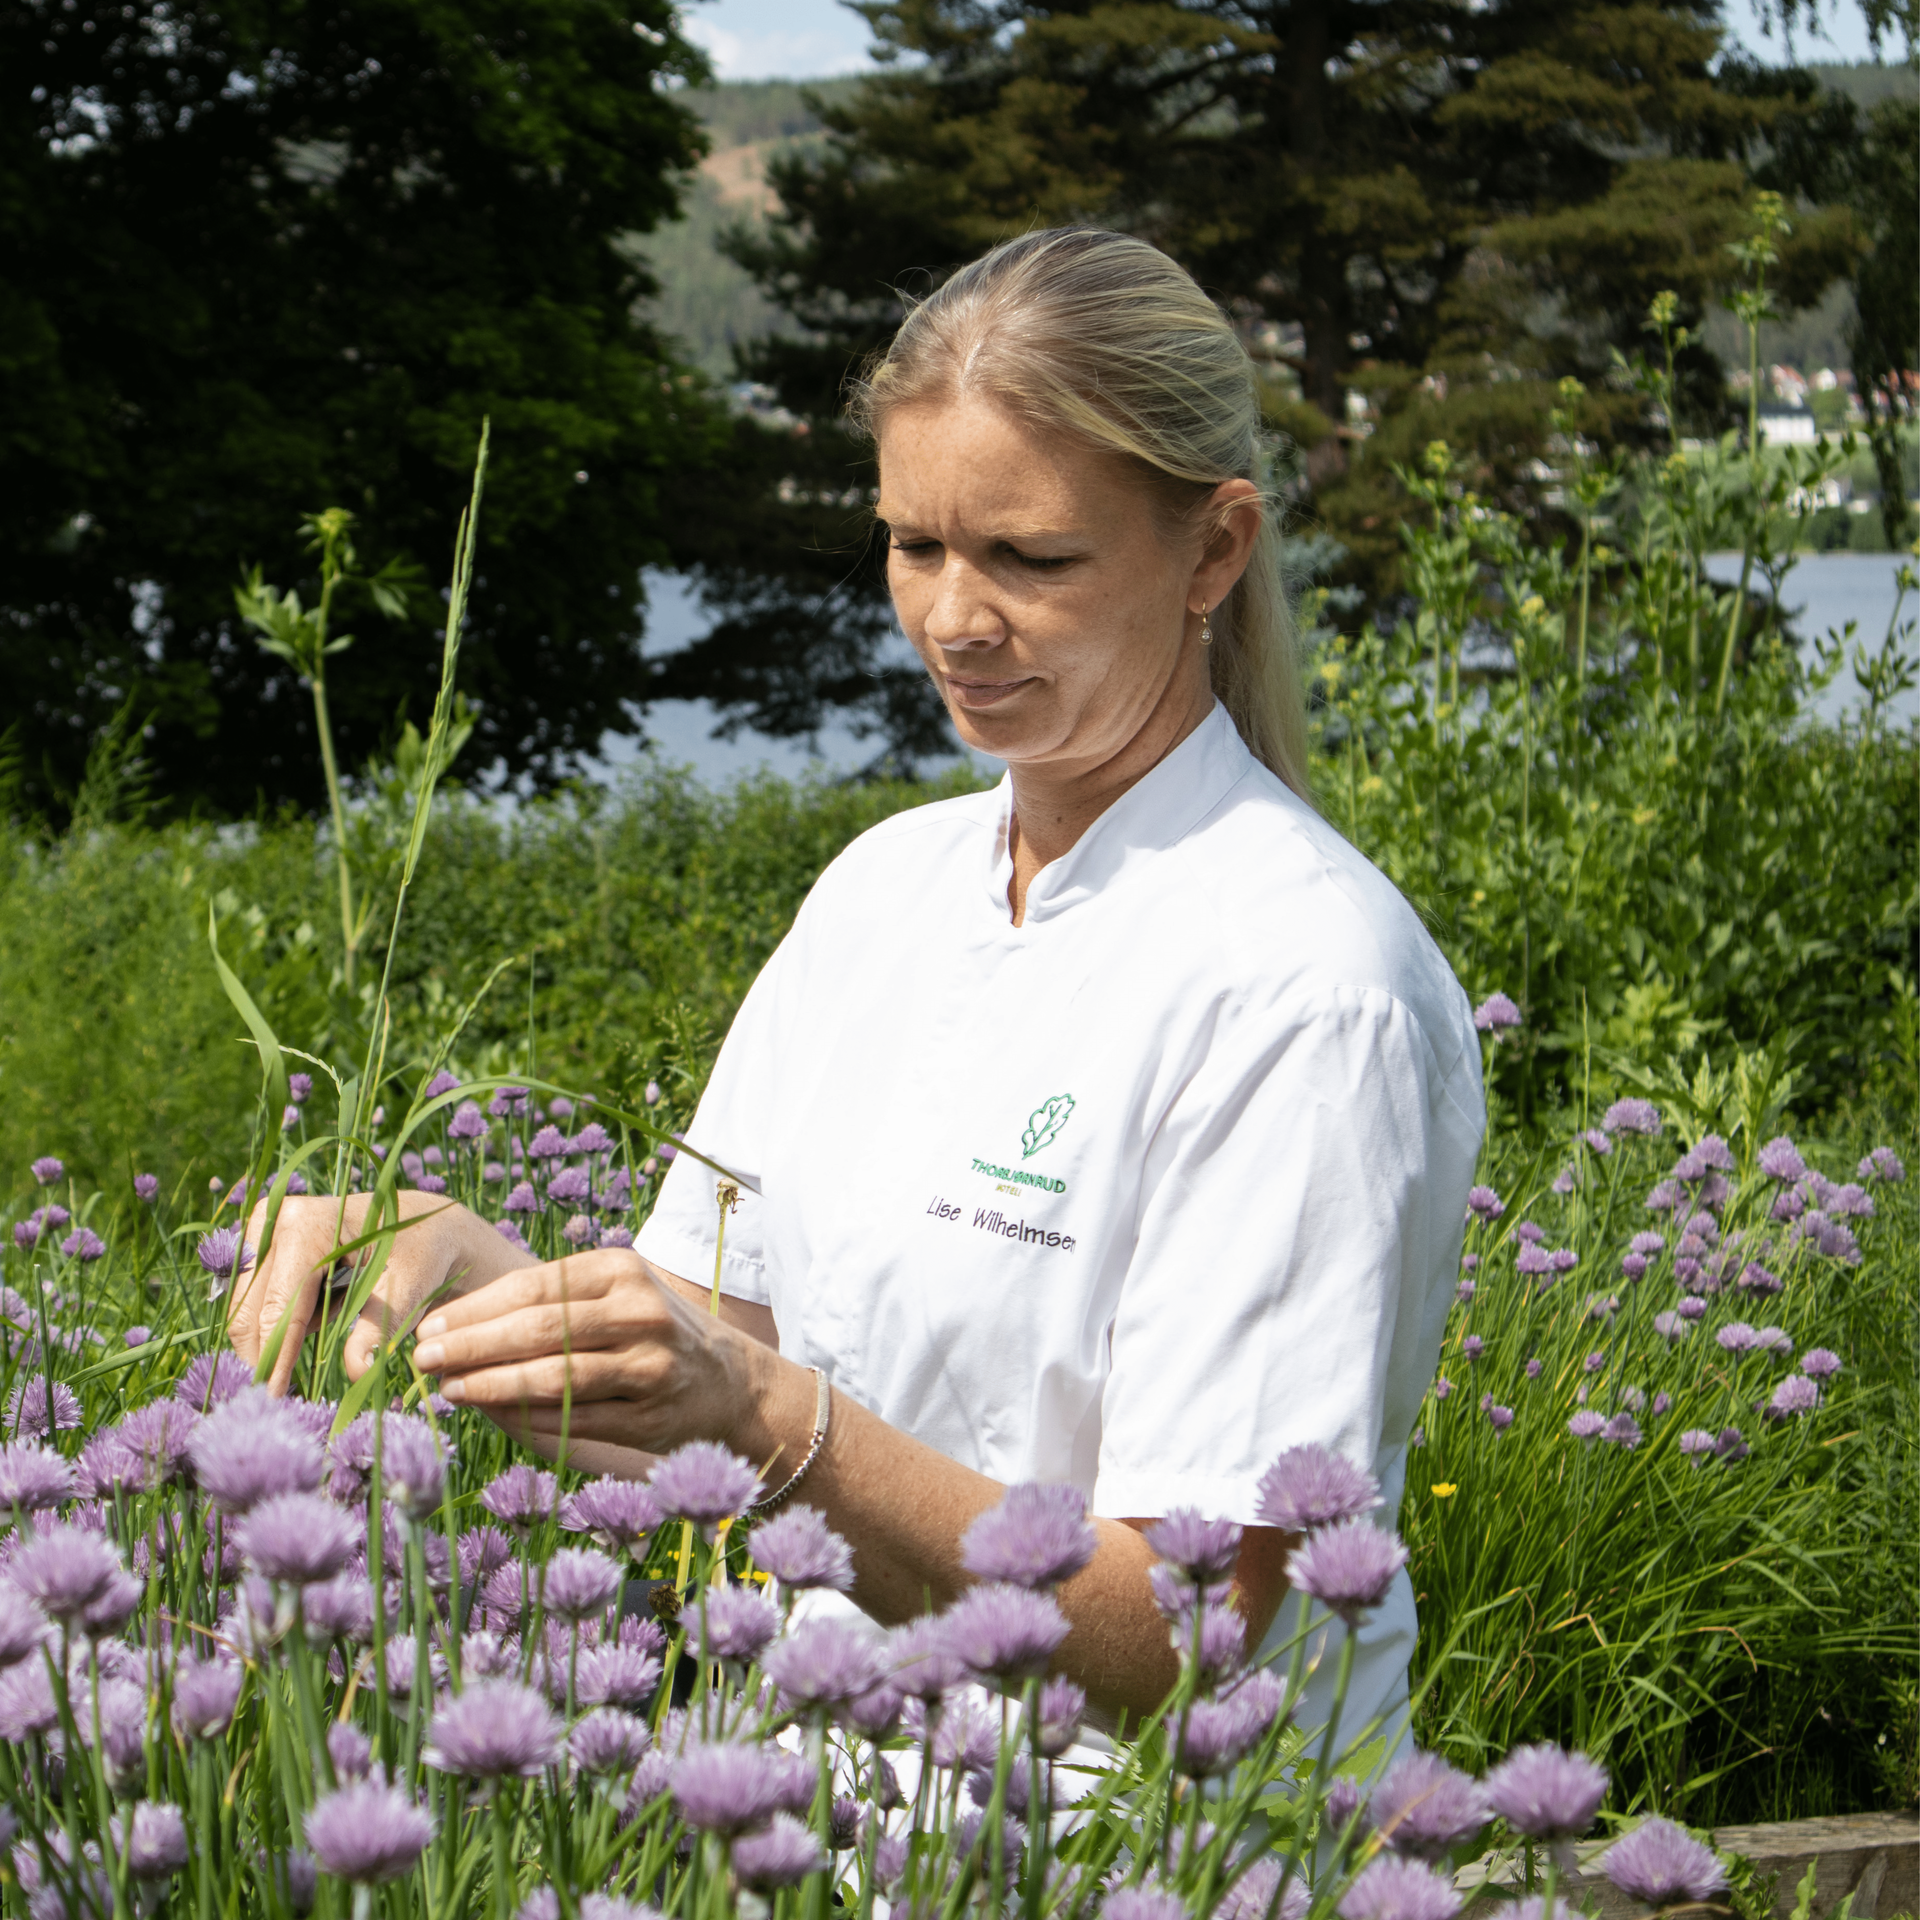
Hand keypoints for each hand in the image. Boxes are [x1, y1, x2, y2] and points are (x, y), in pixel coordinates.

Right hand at [228, 1191, 534, 1393]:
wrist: (421, 1226)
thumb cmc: (420, 1255)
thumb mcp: (409, 1290)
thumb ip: (378, 1329)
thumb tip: (356, 1372)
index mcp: (308, 1224)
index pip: (280, 1307)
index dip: (276, 1358)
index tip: (274, 1401)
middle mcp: (274, 1220)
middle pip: (251, 1310)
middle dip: (262, 1359)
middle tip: (274, 1405)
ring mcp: (262, 1229)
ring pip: (247, 1309)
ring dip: (269, 1343)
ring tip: (290, 1377)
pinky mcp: (260, 1243)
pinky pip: (255, 1301)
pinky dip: (275, 1327)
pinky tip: (303, 1336)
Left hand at [409, 1251, 811, 1468]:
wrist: (728, 1382)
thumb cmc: (647, 1332)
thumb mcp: (611, 1296)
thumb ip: (547, 1305)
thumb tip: (455, 1327)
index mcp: (621, 1269)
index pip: (534, 1284)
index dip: (476, 1309)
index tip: (430, 1327)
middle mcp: (640, 1311)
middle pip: (540, 1329)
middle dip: (473, 1346)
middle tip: (423, 1359)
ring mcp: (649, 1365)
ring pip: (555, 1376)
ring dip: (492, 1386)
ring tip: (448, 1390)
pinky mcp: (649, 1415)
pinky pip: (573, 1419)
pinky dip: (525, 1419)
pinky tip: (491, 1416)